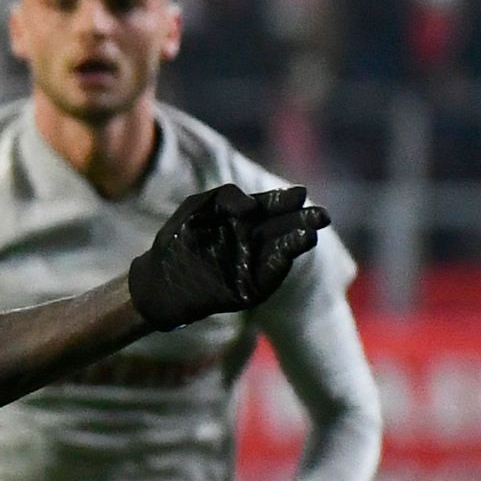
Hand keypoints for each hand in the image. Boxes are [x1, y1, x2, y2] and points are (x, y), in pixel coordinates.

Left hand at [127, 183, 329, 329]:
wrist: (159, 279)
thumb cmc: (177, 239)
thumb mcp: (198, 207)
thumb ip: (226, 197)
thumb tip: (252, 206)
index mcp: (245, 218)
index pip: (273, 205)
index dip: (287, 200)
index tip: (301, 194)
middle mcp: (254, 239)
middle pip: (286, 226)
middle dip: (304, 219)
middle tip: (322, 215)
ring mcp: (255, 262)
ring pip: (284, 249)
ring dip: (300, 240)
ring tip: (311, 231)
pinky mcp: (252, 286)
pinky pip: (273, 272)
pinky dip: (285, 260)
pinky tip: (296, 247)